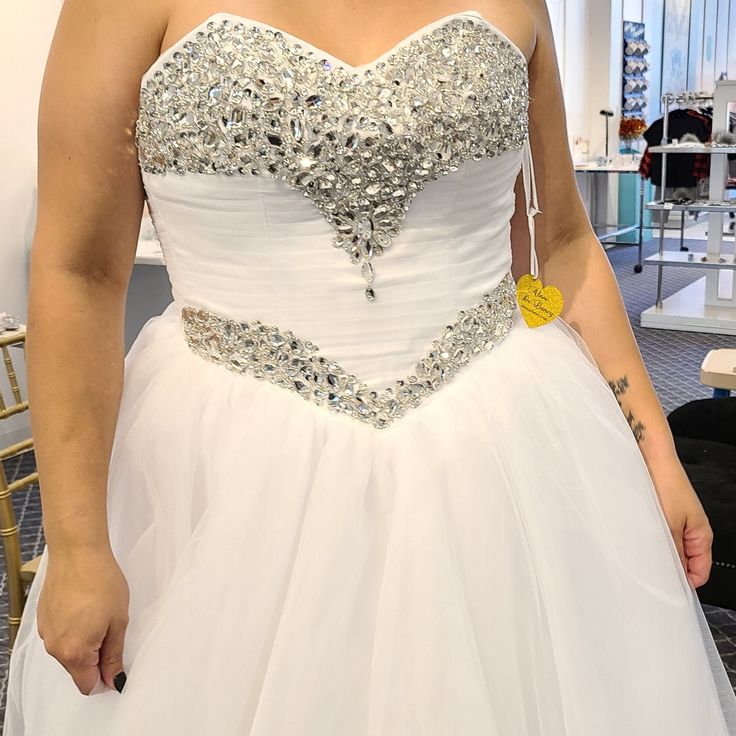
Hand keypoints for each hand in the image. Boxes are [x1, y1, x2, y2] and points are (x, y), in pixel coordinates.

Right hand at [37, 546, 129, 694]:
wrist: (77, 553)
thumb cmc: (101, 582)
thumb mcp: (118, 621)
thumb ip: (114, 655)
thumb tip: (114, 679)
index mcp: (75, 653)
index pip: (88, 685)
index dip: (106, 678)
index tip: (117, 662)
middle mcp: (55, 648)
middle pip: (78, 669)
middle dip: (96, 658)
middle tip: (112, 629)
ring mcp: (46, 633)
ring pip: (68, 652)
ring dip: (85, 642)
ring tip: (99, 614)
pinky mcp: (43, 619)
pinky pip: (60, 635)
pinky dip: (73, 629)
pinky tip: (85, 607)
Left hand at [648, 456, 712, 588]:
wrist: (651, 459)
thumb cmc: (666, 485)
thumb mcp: (670, 526)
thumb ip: (674, 553)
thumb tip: (676, 577)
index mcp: (701, 535)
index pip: (700, 571)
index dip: (686, 583)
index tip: (669, 590)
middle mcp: (690, 530)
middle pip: (684, 562)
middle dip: (669, 569)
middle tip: (651, 573)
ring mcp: (675, 523)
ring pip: (669, 549)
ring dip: (657, 553)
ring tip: (644, 552)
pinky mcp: (661, 516)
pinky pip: (658, 536)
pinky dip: (650, 541)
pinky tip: (638, 539)